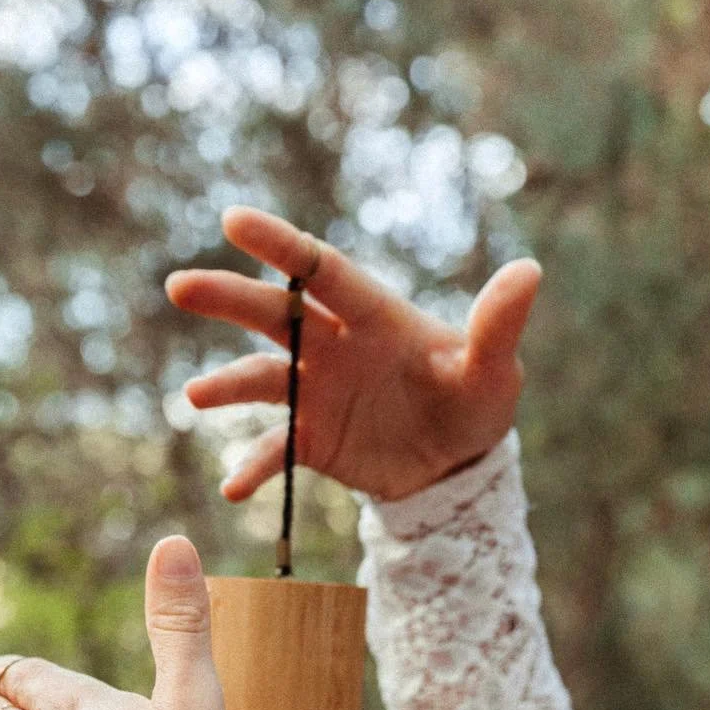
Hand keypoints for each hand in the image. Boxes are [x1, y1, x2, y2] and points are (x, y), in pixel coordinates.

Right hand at [166, 205, 541, 502]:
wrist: (456, 465)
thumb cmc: (475, 403)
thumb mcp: (493, 370)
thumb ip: (498, 326)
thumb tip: (529, 272)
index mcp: (371, 316)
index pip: (320, 270)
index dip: (280, 246)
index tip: (234, 221)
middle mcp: (332, 345)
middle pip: (273, 315)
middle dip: (228, 298)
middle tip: (180, 287)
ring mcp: (315, 392)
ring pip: (260, 379)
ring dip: (226, 386)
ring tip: (195, 398)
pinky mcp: (310, 439)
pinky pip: (273, 450)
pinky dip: (253, 467)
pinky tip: (233, 488)